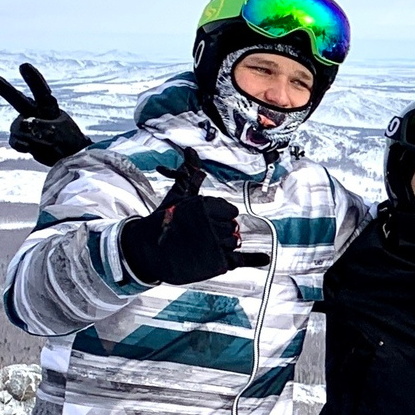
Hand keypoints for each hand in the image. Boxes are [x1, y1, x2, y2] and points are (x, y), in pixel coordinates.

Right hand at [0, 63, 91, 166]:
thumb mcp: (61, 131)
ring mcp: (27, 126)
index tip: (23, 66)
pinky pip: (15, 140)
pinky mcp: (23, 140)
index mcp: (49, 106)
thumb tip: (24, 124)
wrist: (69, 157)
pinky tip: (27, 148)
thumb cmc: (70, 140)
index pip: (40, 90)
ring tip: (46, 144)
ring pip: (17, 127)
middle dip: (3, 88)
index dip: (32, 78)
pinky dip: (20, 145)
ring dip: (29, 137)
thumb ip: (43, 126)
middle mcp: (35, 112)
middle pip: (17, 99)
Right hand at [118, 148, 271, 284]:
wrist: (148, 250)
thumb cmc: (164, 221)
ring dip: (225, 245)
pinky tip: (265, 258)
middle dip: (221, 230)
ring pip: (235, 241)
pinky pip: (241, 259)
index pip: (230, 211)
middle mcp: (211, 224)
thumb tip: (191, 151)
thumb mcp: (177, 196)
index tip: (206, 220)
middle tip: (201, 235)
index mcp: (205, 206)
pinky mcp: (216, 263)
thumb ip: (190, 176)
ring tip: (205, 247)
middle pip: (233, 226)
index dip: (221, 215)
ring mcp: (215, 244)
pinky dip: (255, 259)